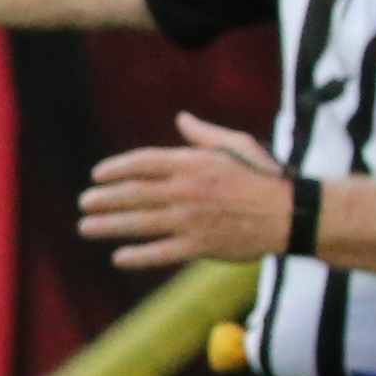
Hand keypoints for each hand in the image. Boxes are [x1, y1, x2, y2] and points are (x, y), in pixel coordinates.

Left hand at [82, 112, 297, 269]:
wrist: (290, 214)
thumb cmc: (264, 176)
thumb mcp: (236, 145)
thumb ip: (203, 134)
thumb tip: (181, 118)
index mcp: (193, 163)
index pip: (143, 163)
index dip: (116, 168)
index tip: (97, 175)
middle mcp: (187, 190)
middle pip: (134, 193)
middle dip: (104, 198)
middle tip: (84, 203)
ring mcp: (192, 220)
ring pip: (140, 223)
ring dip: (109, 225)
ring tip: (87, 227)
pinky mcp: (200, 246)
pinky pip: (161, 252)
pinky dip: (138, 256)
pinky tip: (119, 257)